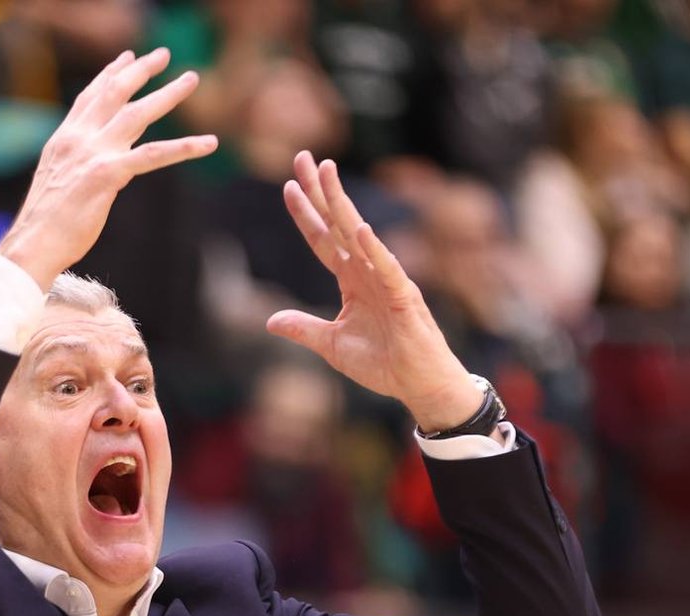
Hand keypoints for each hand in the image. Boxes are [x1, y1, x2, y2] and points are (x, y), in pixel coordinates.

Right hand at [0, 48, 217, 289]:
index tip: (127, 57)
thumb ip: (75, 164)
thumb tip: (91, 167)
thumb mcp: (58, 182)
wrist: (33, 243)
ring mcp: (93, 154)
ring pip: (137, 114)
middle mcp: (78, 138)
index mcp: (65, 139)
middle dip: (140, 70)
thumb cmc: (46, 223)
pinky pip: (153, 155)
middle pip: (114, 93)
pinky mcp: (107, 175)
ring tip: (191, 79)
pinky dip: (183, 148)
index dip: (110, 74)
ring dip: (167, 94)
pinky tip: (207, 143)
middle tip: (163, 54)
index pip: (90, 96)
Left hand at [270, 153, 478, 430]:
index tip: (288, 186)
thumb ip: (304, 329)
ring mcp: (388, 280)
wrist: (419, 385)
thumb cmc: (383, 364)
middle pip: (338, 224)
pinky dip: (374, 249)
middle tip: (302, 156)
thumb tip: (270, 320)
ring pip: (359, 235)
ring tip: (327, 172)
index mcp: (352, 280)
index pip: (323, 240)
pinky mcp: (405, 296)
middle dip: (321, 190)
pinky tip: (359, 228)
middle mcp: (369, 271)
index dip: (306, 214)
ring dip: (342, 204)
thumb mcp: (332, 346)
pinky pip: (388, 268)